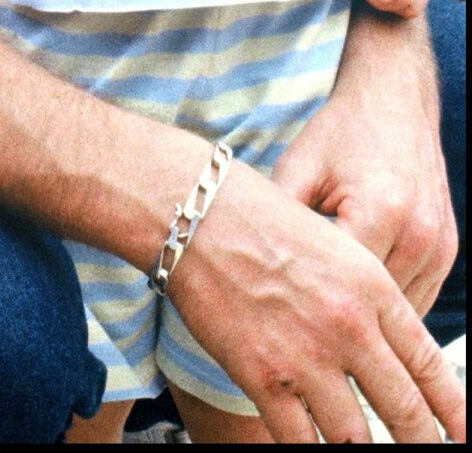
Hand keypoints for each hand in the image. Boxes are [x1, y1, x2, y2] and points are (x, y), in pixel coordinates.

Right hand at [171, 161, 464, 442]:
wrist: (194, 211)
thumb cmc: (256, 216)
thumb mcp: (332, 245)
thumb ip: (366, 299)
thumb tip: (387, 351)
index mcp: (373, 286)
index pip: (430, 365)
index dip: (453, 411)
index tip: (461, 434)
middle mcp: (350, 325)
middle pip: (404, 411)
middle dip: (421, 443)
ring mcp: (307, 355)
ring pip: (357, 437)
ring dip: (364, 450)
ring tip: (367, 451)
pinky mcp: (264, 377)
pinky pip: (300, 440)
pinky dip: (310, 451)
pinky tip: (315, 448)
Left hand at [271, 4, 456, 314]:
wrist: (392, 98)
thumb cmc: (341, 131)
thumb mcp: (300, 167)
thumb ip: (280, 220)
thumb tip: (249, 268)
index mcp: (379, 213)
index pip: (343, 290)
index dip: (309, 314)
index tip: (281, 331)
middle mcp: (417, 234)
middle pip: (375, 311)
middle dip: (339, 329)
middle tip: (300, 347)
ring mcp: (438, 244)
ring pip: (401, 315)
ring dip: (369, 327)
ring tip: (325, 337)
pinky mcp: (447, 248)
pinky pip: (419, 298)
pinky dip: (390, 311)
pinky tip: (356, 312)